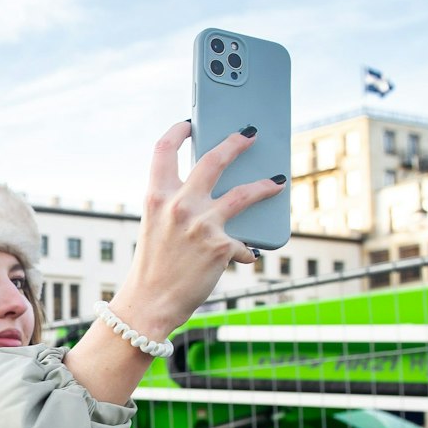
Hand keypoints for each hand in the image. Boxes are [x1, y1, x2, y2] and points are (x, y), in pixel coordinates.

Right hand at [109, 121, 283, 338]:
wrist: (149, 304)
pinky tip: (245, 255)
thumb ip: (176, 206)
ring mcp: (202, 224)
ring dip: (264, 185)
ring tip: (277, 182)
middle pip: (214, 159)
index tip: (191, 124)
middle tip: (250, 135)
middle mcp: (179, 204)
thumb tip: (211, 196)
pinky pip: (242, 243)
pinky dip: (244, 250)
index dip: (179, 131)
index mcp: (156, 196)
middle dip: (236, 142)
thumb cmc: (153, 268)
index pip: (164, 149)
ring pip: (244, 193)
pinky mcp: (221, 246)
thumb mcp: (156, 228)